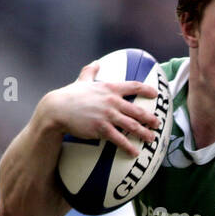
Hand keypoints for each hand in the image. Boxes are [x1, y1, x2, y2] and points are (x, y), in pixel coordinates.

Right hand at [43, 60, 161, 156]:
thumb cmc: (70, 95)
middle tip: (158, 124)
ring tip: (151, 139)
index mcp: (109, 88)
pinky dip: (128, 146)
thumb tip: (96, 62)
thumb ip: (90, 72)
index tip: (156, 94)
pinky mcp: (101, 128)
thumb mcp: (82, 80)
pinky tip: (135, 152)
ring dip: (143, 133)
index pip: (133, 86)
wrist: (57, 109)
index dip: (146, 90)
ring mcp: (107, 115)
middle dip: (150, 118)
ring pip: (131, 126)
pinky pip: (119, 139)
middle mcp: (112, 101)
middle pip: (137, 111)